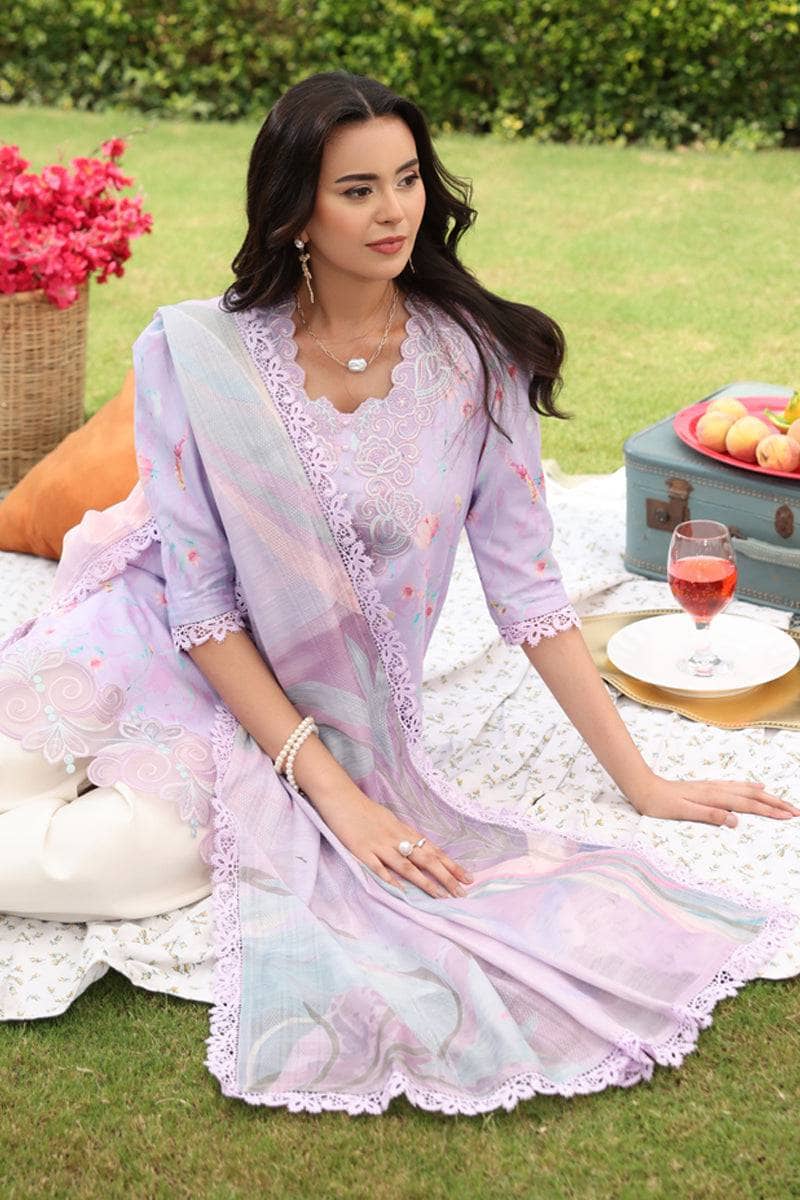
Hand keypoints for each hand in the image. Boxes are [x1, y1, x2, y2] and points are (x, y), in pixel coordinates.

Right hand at [314, 786, 472, 899]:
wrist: (341, 798)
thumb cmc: (365, 810)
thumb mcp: (390, 821)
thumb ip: (404, 836)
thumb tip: (420, 848)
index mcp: (405, 831)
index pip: (433, 850)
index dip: (451, 865)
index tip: (468, 878)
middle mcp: (397, 838)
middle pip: (426, 859)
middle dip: (445, 877)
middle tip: (462, 893)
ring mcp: (380, 845)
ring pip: (407, 865)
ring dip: (425, 882)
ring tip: (440, 897)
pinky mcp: (362, 851)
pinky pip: (378, 867)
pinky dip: (390, 879)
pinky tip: (401, 892)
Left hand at [626, 771, 799, 827]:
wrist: (643, 788)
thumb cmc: (660, 803)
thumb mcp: (682, 812)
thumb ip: (708, 815)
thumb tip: (735, 820)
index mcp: (714, 797)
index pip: (748, 805)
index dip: (770, 811)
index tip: (789, 817)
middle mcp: (716, 789)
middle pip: (753, 796)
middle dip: (776, 803)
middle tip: (796, 812)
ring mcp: (713, 787)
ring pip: (747, 790)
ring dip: (767, 796)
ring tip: (784, 802)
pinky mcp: (708, 787)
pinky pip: (737, 786)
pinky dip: (751, 787)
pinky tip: (758, 786)